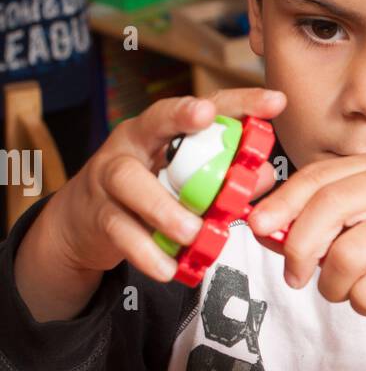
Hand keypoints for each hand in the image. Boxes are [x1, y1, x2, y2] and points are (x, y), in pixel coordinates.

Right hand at [15, 88, 283, 325]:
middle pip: (154, 120)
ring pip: (132, 182)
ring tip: (193, 232)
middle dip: (181, 115)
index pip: (205, 107)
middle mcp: (133, 144)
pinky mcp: (99, 216)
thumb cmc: (148, 195)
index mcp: (163, 131)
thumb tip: (264, 174)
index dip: (239, 103)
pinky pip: (123, 233)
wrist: (84, 223)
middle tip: (206, 116)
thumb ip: (225, 177)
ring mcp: (110, 177)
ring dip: (166, 207)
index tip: (275, 102)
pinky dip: (148, 253)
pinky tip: (168, 268)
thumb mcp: (185, 182)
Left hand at [247, 156, 365, 351]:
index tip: (256, 227)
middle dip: (299, 247)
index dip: (282, 202)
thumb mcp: (344, 232)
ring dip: (335, 286)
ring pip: (344, 258)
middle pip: (328, 208)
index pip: (320, 176)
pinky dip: (362, 304)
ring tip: (352, 287)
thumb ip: (306, 224)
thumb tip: (260, 225)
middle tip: (295, 276)